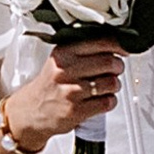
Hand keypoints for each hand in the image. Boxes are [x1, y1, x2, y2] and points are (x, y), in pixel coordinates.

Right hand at [2, 37, 124, 149]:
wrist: (31, 111)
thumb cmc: (49, 84)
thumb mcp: (59, 60)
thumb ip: (82, 51)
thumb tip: (115, 46)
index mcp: (63, 53)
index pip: (99, 42)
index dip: (118, 46)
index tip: (123, 50)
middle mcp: (66, 70)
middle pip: (109, 62)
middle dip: (118, 66)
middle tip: (115, 69)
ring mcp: (71, 91)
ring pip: (111, 83)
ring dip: (115, 85)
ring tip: (107, 86)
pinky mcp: (76, 111)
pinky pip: (107, 103)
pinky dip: (110, 101)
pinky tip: (102, 99)